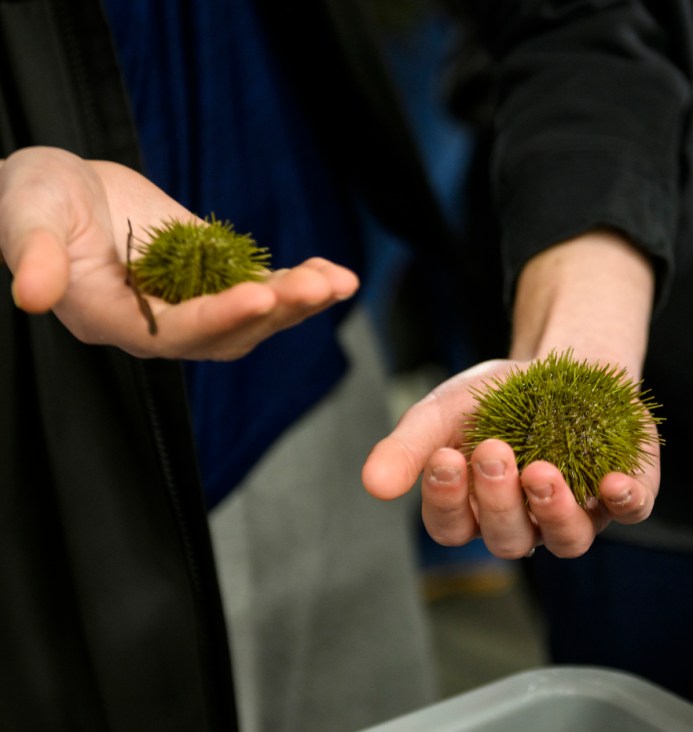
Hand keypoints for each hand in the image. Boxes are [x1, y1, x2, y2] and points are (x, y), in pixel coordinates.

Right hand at [0, 146, 358, 359]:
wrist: (62, 190)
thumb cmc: (32, 200)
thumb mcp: (25, 216)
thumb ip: (34, 255)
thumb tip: (32, 295)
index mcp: (114, 319)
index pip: (174, 332)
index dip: (218, 318)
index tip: (258, 298)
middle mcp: (161, 323)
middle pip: (229, 333)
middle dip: (276, 311)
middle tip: (320, 288)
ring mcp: (194, 302)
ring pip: (256, 317)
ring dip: (300, 302)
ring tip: (342, 282)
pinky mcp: (217, 277)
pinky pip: (264, 288)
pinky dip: (299, 281)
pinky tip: (335, 274)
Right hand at [361, 358, 659, 558]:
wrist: (564, 365)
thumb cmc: (499, 398)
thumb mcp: (446, 410)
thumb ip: (410, 445)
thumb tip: (372, 483)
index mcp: (475, 509)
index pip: (452, 527)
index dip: (446, 501)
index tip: (444, 458)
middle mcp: (527, 522)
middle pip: (507, 538)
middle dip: (497, 499)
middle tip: (493, 452)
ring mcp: (580, 513)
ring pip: (567, 538)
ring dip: (553, 510)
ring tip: (541, 472)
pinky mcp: (626, 493)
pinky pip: (630, 512)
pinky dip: (624, 502)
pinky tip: (614, 483)